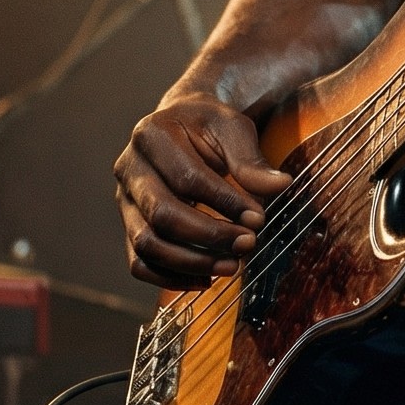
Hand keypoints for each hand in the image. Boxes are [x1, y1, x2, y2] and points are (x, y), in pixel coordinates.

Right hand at [115, 92, 291, 287]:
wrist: (182, 126)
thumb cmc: (208, 126)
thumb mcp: (232, 128)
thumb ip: (250, 159)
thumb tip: (279, 185)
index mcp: (151, 136)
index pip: (187, 179)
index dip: (224, 203)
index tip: (258, 218)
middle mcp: (129, 169)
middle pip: (163, 215)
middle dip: (209, 236)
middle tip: (248, 244)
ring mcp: (124, 200)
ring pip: (148, 244)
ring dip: (192, 263)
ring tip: (232, 266)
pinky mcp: (129, 225)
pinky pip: (139, 263)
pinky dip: (171, 278)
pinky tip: (206, 279)